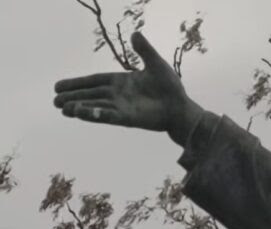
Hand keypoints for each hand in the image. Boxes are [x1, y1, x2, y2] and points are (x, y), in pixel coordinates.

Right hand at [53, 32, 202, 143]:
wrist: (181, 107)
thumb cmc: (170, 87)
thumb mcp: (156, 64)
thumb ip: (144, 51)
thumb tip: (135, 34)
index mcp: (121, 81)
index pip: (94, 81)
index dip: (77, 83)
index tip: (59, 86)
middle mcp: (118, 95)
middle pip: (90, 95)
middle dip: (73, 97)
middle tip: (55, 100)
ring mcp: (122, 107)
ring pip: (96, 107)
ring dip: (80, 107)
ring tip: (63, 108)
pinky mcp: (128, 118)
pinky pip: (108, 116)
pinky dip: (94, 114)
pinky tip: (79, 113)